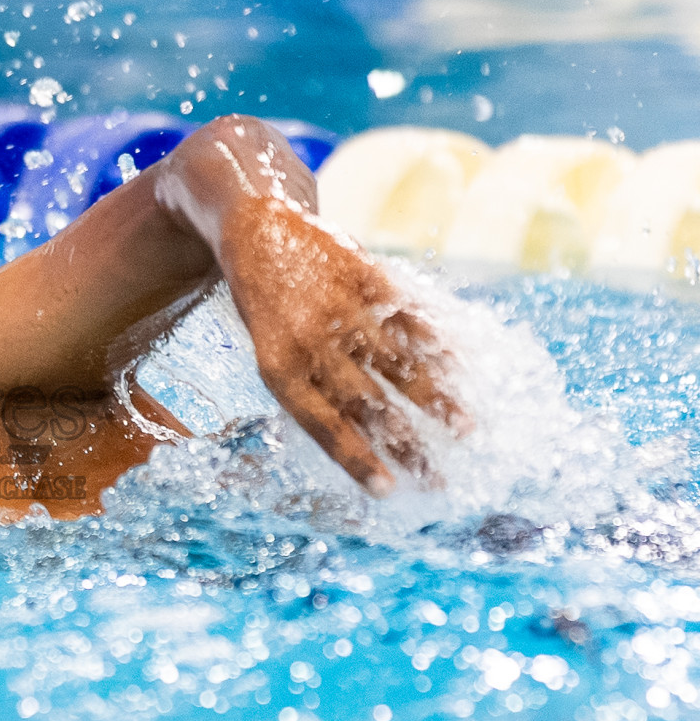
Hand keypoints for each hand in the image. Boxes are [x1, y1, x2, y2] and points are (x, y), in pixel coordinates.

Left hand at [218, 196, 469, 494]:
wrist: (255, 229)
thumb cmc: (269, 308)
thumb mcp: (274, 351)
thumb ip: (315, 389)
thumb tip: (366, 440)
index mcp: (279, 368)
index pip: (323, 425)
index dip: (357, 458)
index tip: (388, 490)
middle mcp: (310, 341)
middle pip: (367, 404)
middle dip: (405, 445)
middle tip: (438, 480)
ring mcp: (341, 308)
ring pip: (396, 364)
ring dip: (435, 401)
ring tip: (466, 432)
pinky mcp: (367, 276)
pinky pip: (409, 317)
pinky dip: (437, 345)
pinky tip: (463, 371)